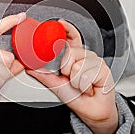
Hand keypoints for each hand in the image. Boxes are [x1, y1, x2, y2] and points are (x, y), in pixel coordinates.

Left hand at [26, 19, 118, 133]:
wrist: (91, 111)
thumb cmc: (77, 96)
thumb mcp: (56, 85)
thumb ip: (44, 75)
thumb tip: (30, 67)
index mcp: (74, 56)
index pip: (72, 37)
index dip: (67, 29)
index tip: (60, 23)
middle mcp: (85, 56)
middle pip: (71, 52)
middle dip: (67, 69)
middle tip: (71, 79)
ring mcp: (95, 61)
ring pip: (78, 65)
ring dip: (76, 80)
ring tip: (81, 85)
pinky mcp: (103, 68)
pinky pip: (87, 74)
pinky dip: (84, 85)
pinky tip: (90, 86)